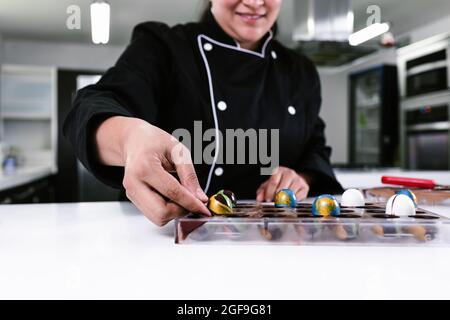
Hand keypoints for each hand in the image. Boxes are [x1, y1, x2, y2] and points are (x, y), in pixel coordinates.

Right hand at [96, 116, 210, 225]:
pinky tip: (171, 197)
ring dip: (174, 212)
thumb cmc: (154, 141)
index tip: (204, 209)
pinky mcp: (132, 198)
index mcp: (146, 166)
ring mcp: (131, 192)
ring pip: (157, 217)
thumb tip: (200, 198)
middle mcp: (134, 182)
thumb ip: (190, 176)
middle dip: (181, 211)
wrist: (134, 140)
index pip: (173, 193)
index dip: (192, 204)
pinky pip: (153, 213)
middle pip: (161, 212)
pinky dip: (167, 210)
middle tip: (193, 202)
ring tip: (181, 197)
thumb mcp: (178, 151)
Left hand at [256, 167, 310, 201]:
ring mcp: (298, 179)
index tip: (267, 200)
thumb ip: (262, 191)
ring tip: (282, 202)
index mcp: (278, 171)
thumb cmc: (279, 183)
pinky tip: (289, 201)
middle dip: (277, 198)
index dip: (270, 192)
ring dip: (285, 200)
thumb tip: (259, 199)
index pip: (273, 182)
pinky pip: (298, 197)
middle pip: (282, 188)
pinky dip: (293, 202)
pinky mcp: (305, 187)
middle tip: (275, 203)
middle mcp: (289, 173)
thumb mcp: (268, 185)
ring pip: (291, 193)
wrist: (294, 181)